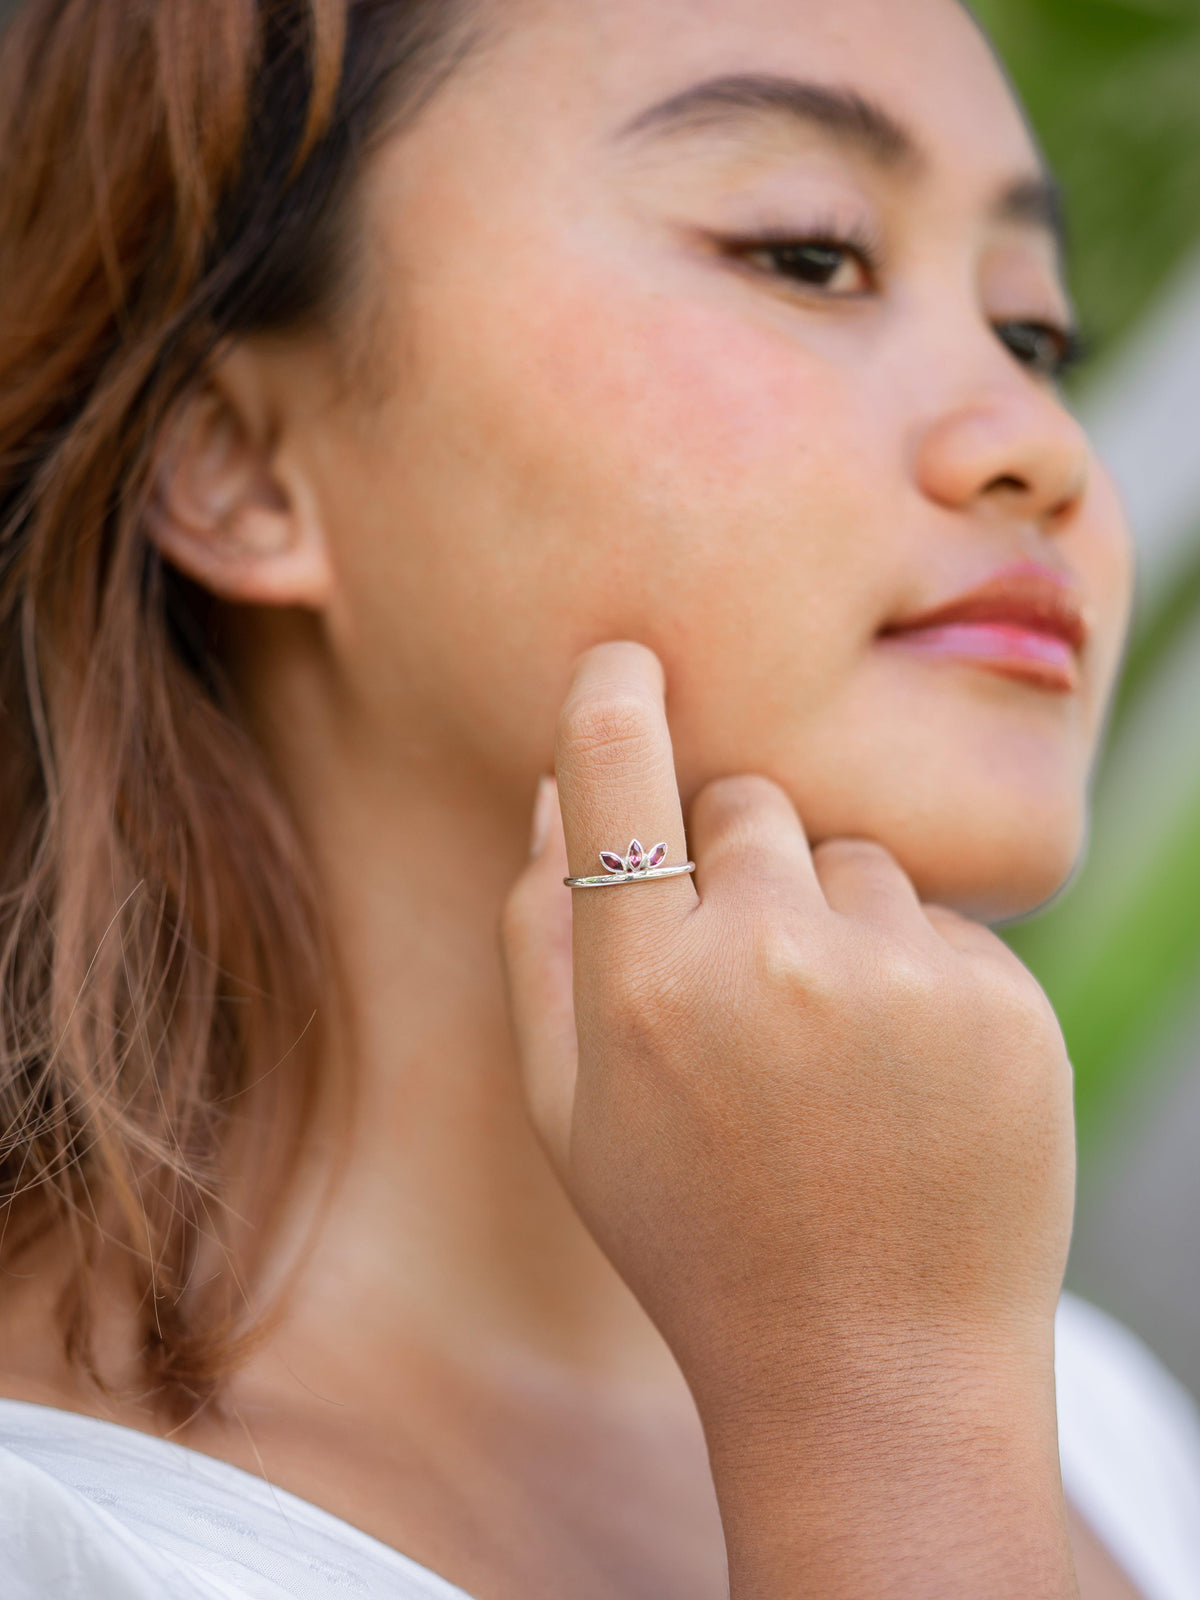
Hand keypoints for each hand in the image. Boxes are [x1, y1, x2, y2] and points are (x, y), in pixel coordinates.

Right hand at [501, 641, 1078, 1597]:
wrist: (875, 1365)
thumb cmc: (695, 1233)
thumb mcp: (568, 1111)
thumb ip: (539, 939)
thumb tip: (552, 786)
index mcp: (640, 989)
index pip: (617, 769)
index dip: (617, 694)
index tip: (629, 658)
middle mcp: (768, 960)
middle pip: (748, 802)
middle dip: (739, 859)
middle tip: (745, 979)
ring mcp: (896, 976)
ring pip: (850, 854)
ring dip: (831, 917)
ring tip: (831, 1050)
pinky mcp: (1000, 998)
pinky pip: (936, 918)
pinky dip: (913, 970)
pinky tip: (903, 1077)